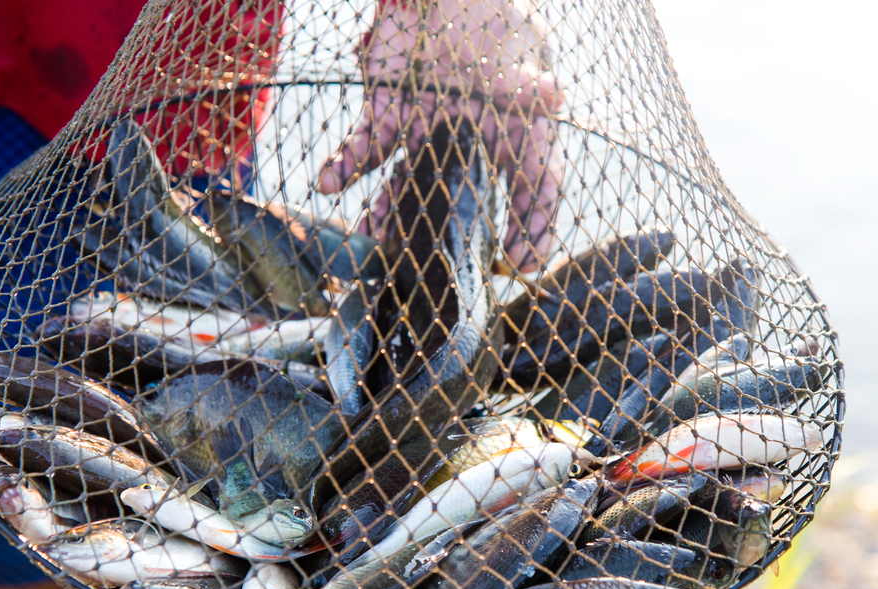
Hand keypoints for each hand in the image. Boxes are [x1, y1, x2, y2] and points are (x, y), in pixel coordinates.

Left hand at [317, 0, 564, 270]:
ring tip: (373, 240)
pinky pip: (365, 149)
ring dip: (387, 216)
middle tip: (434, 272)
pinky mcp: (387, 117)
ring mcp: (427, 135)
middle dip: (447, 239)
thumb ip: (524, 81)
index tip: (524, 262)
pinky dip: (344, 165)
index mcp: (516, 132)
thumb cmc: (492, 17)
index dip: (534, 227)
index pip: (536, 188)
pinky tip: (328, 182)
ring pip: (408, 188)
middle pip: (464, 202)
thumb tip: (552, 95)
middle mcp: (471, 145)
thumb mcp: (516, 50)